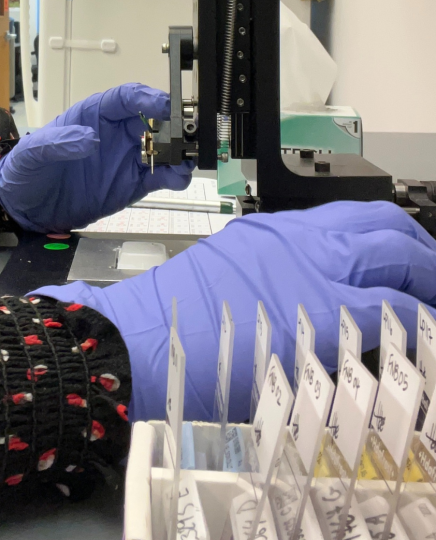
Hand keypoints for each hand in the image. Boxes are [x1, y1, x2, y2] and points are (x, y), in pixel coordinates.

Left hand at [0, 83, 192, 231]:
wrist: (26, 208)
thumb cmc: (27, 170)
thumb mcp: (34, 153)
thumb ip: (59, 143)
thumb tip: (90, 139)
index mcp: (94, 115)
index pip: (127, 98)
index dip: (147, 98)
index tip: (164, 104)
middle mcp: (116, 133)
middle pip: (153, 120)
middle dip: (173, 123)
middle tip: (186, 131)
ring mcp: (126, 158)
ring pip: (163, 148)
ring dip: (179, 150)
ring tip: (188, 158)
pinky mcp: (131, 184)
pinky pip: (160, 176)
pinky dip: (175, 176)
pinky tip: (179, 178)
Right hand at [34, 201, 435, 420]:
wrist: (145, 336)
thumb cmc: (174, 318)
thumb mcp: (225, 276)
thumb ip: (273, 277)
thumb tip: (308, 301)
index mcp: (275, 229)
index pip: (350, 215)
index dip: (388, 234)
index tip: (403, 254)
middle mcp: (299, 239)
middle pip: (381, 225)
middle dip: (418, 248)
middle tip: (432, 274)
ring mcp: (314, 270)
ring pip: (396, 255)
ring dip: (427, 275)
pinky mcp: (323, 310)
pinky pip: (393, 307)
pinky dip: (418, 315)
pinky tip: (425, 330)